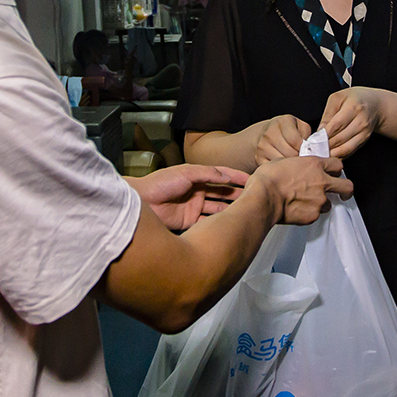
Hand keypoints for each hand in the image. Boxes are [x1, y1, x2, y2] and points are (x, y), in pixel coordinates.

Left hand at [130, 163, 249, 231]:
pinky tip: (229, 223)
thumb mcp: (186, 173)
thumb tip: (227, 176)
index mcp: (196, 176)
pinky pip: (208, 221)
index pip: (221, 176)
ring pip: (217, 207)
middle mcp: (197, 191)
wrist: (142, 202)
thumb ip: (207, 173)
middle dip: (237, 194)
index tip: (252, 179)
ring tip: (245, 211)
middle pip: (222, 192)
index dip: (236, 177)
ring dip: (230, 208)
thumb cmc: (158, 183)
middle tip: (254, 197)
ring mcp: (194, 206)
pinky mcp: (189, 221)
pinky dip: (218, 222)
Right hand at [253, 155, 352, 225]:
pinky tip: (297, 211)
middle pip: (347, 186)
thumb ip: (298, 165)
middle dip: (346, 190)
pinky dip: (308, 214)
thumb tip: (297, 168)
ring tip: (306, 204)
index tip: (333, 173)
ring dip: (321, 204)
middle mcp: (322, 182)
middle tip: (343, 193)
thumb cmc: (268, 179)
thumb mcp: (283, 161)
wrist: (263, 198)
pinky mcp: (313, 215)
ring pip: (329, 204)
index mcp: (315, 165)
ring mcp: (320, 200)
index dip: (336, 169)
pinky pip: (315, 215)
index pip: (337, 165)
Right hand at [254, 114, 311, 164]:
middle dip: (300, 160)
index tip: (309, 153)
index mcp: (282, 122)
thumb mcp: (300, 127)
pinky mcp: (258, 157)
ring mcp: (262, 146)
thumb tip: (313, 149)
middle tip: (305, 163)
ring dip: (291, 167)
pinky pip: (273, 169)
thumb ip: (308, 135)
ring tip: (297, 166)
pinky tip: (286, 169)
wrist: (267, 133)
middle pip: (289, 153)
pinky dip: (281, 171)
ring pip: (281, 162)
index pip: (295, 141)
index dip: (305, 150)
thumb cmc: (289, 131)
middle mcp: (269, 133)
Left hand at [320, 87, 383, 157]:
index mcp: (354, 107)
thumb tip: (320, 131)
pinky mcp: (365, 140)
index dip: (324, 134)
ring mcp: (364, 132)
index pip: (336, 125)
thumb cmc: (355, 99)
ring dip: (332, 153)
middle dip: (325, 145)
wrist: (376, 104)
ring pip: (345, 148)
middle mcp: (361, 121)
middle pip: (340, 138)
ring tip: (321, 154)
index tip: (313, 139)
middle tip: (314, 149)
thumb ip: (328, 114)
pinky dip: (340, 155)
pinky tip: (331, 154)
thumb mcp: (338, 98)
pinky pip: (350, 151)